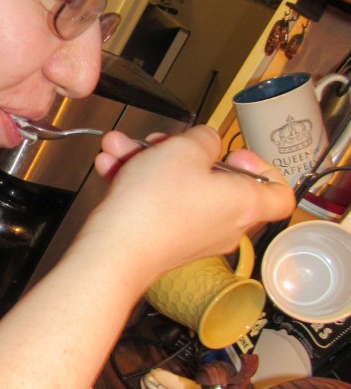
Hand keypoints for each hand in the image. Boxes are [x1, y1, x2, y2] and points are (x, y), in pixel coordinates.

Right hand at [88, 125, 294, 278]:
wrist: (113, 250)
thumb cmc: (154, 207)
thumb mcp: (184, 149)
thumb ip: (204, 138)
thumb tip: (207, 143)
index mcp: (244, 203)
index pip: (279, 194)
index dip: (261, 167)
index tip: (232, 154)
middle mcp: (224, 224)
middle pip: (215, 181)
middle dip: (180, 153)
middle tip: (161, 142)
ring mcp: (193, 235)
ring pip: (178, 188)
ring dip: (148, 163)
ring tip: (119, 149)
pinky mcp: (165, 241)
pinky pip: (158, 204)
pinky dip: (136, 183)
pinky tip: (110, 167)